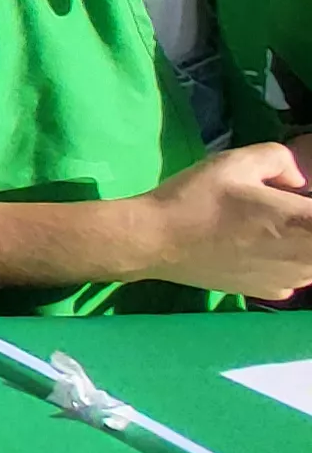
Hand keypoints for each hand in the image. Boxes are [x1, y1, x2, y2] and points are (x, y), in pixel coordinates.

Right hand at [136, 139, 311, 299]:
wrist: (155, 241)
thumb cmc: (197, 198)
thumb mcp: (236, 161)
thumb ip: (281, 160)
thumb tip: (297, 180)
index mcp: (303, 222)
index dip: (307, 205)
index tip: (293, 198)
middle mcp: (305, 259)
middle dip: (304, 222)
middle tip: (275, 208)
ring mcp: (291, 280)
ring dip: (301, 242)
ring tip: (267, 225)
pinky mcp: (273, 292)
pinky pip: (298, 273)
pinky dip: (288, 259)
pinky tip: (257, 245)